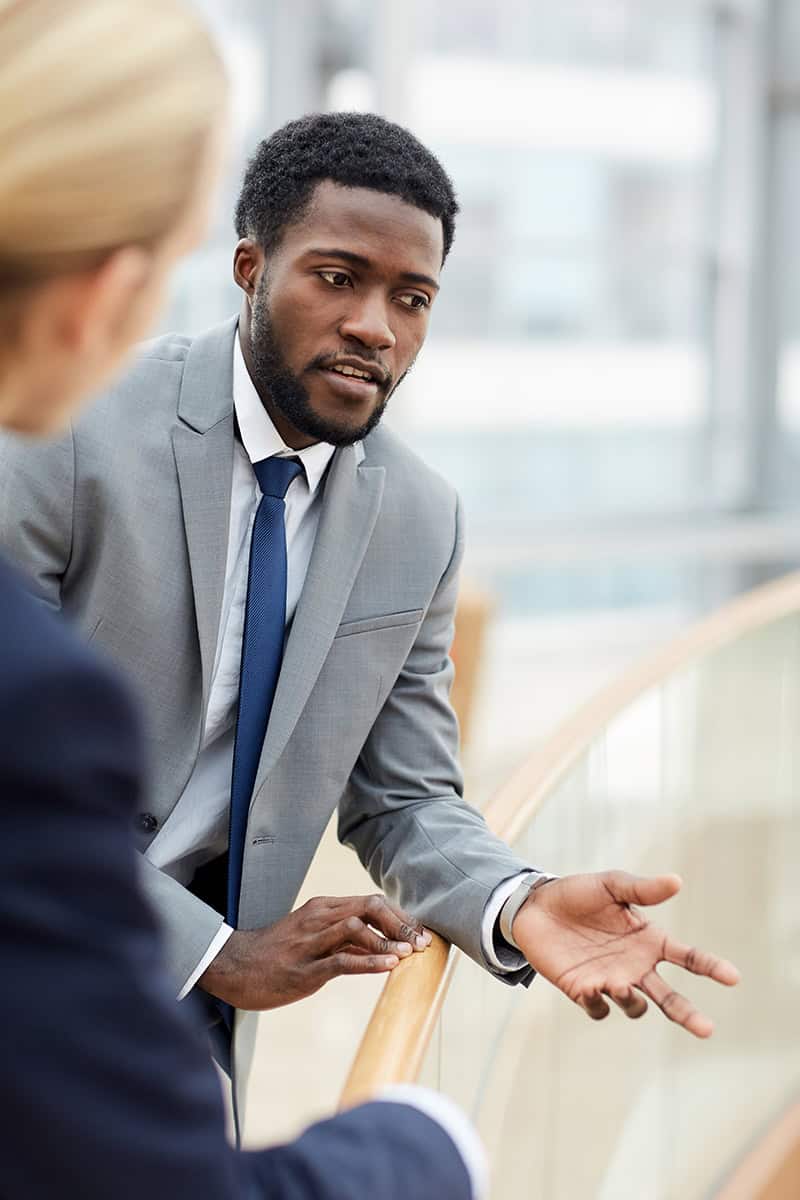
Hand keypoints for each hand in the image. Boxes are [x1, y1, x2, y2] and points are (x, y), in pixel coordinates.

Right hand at [199, 893, 430, 1009]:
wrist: (234, 967)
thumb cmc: (277, 953)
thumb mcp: (313, 938)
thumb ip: (345, 939)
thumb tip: (383, 947)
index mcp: (324, 908)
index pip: (372, 902)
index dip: (401, 917)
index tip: (421, 933)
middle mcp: (320, 918)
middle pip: (371, 907)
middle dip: (402, 924)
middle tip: (422, 943)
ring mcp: (311, 942)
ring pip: (358, 927)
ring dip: (389, 940)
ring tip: (409, 954)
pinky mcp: (305, 969)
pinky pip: (342, 960)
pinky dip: (369, 961)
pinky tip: (388, 966)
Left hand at [512, 871, 739, 1037]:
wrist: (535, 907)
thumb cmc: (578, 894)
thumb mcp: (610, 885)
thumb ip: (642, 889)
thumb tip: (677, 881)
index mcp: (648, 940)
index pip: (688, 957)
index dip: (711, 967)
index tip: (733, 977)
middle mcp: (635, 966)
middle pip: (670, 998)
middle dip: (687, 1014)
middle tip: (707, 1029)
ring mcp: (611, 981)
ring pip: (636, 1007)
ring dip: (633, 1000)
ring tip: (621, 984)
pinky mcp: (584, 991)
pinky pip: (599, 1009)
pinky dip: (599, 1003)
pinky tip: (591, 988)